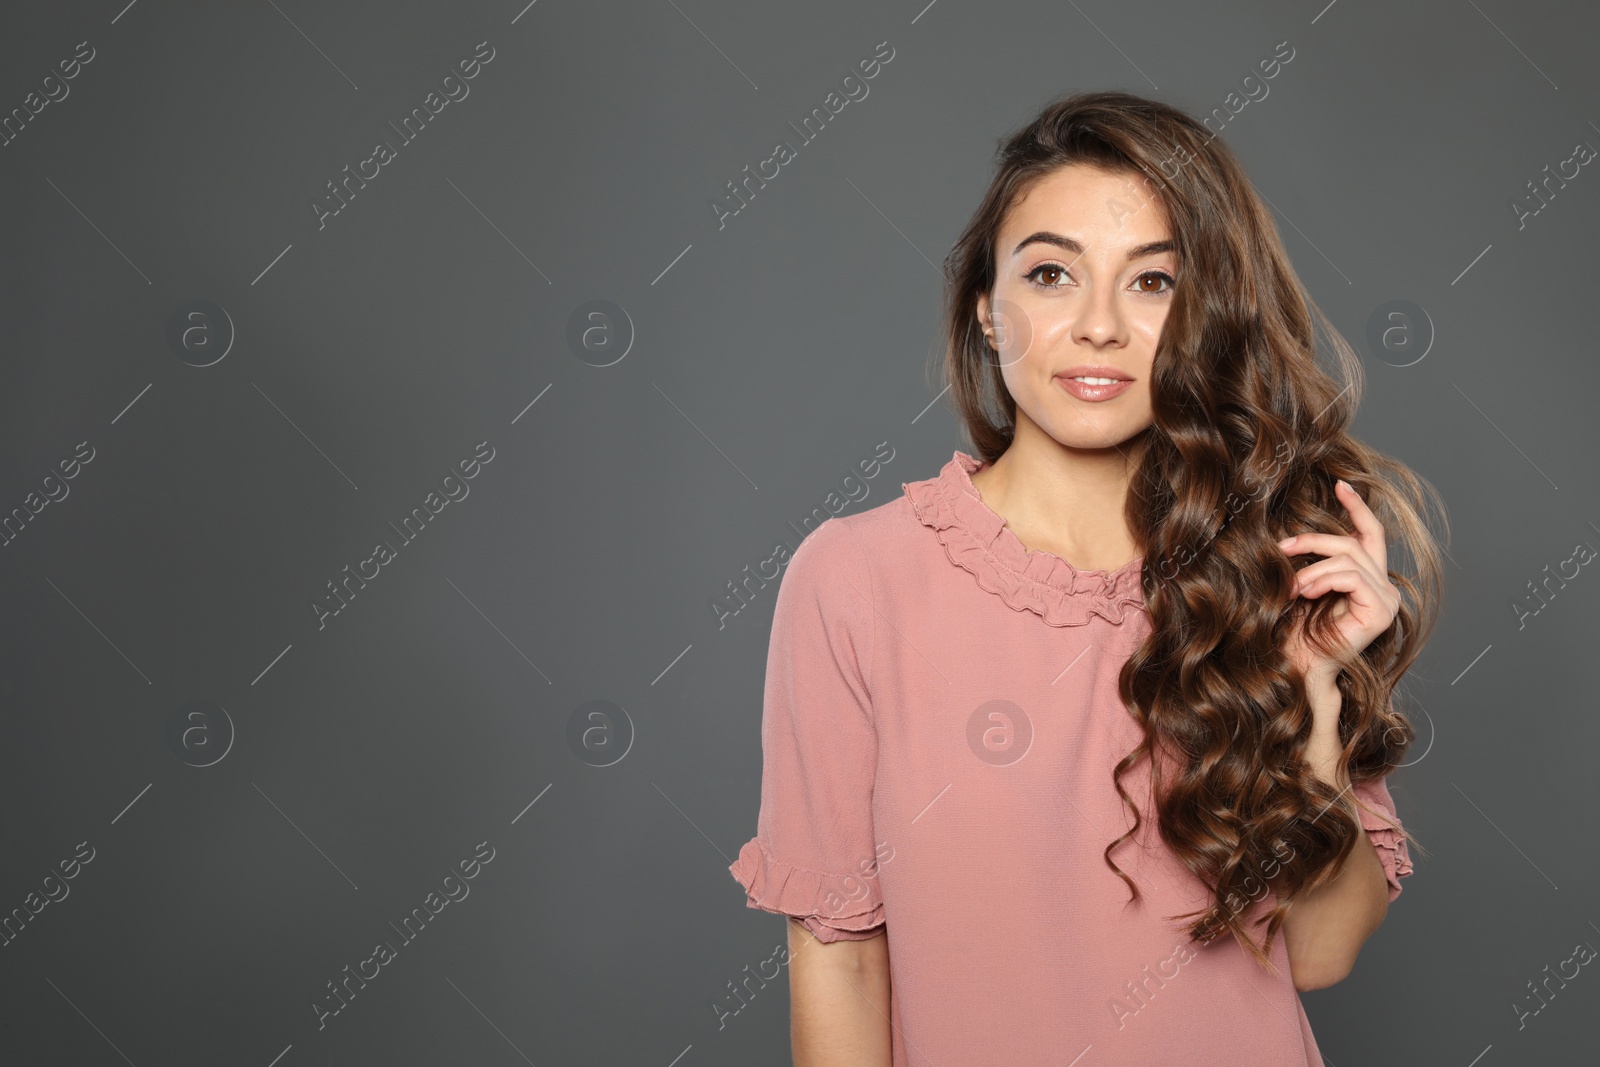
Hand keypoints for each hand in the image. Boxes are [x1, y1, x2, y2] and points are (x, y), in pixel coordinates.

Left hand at [1277, 479, 1400, 710]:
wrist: (1296, 664)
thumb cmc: (1294, 628)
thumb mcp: (1301, 583)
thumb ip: (1310, 560)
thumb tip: (1295, 530)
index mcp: (1367, 578)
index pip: (1369, 534)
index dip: (1357, 507)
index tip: (1341, 484)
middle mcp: (1383, 586)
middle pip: (1355, 542)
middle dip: (1314, 539)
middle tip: (1282, 548)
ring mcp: (1386, 599)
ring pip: (1349, 559)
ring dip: (1312, 569)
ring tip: (1292, 588)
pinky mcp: (1382, 611)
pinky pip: (1352, 576)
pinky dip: (1323, 579)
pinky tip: (1306, 593)